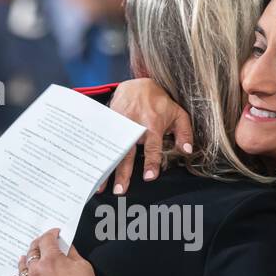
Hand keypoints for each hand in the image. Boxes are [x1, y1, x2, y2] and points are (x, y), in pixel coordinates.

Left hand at [10, 228, 102, 275]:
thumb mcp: (84, 267)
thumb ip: (73, 254)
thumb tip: (67, 248)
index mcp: (52, 259)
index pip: (47, 240)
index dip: (51, 234)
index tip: (54, 234)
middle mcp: (37, 270)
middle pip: (32, 252)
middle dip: (38, 245)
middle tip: (41, 244)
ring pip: (22, 268)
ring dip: (25, 261)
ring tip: (24, 258)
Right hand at [102, 78, 192, 194]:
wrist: (138, 85)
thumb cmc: (160, 103)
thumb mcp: (178, 114)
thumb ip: (185, 133)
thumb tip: (187, 151)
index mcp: (153, 125)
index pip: (153, 147)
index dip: (151, 162)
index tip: (149, 177)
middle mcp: (134, 124)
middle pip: (128, 151)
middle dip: (123, 172)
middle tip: (120, 190)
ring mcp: (119, 122)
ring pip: (112, 147)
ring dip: (106, 166)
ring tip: (99, 185)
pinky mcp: (108, 120)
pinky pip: (101, 139)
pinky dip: (94, 153)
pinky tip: (88, 166)